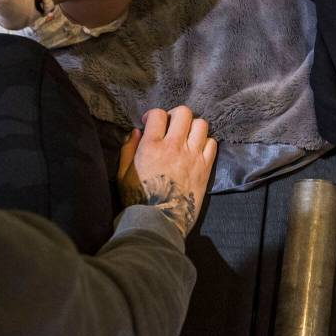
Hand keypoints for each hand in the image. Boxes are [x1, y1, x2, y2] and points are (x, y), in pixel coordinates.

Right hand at [117, 106, 217, 236]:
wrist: (159, 222)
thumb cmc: (137, 200)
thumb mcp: (122, 174)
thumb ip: (128, 149)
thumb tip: (136, 132)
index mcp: (151, 146)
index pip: (158, 114)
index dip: (153, 114)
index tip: (150, 123)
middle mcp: (174, 146)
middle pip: (184, 113)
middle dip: (176, 115)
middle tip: (171, 125)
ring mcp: (192, 156)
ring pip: (201, 125)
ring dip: (193, 127)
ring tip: (186, 136)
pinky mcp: (205, 168)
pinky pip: (212, 144)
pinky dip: (206, 143)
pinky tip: (197, 150)